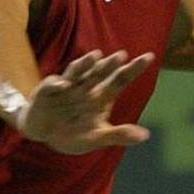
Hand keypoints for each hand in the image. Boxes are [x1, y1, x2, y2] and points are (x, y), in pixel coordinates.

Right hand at [17, 50, 155, 154]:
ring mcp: (66, 87)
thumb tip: (146, 135)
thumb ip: (119, 135)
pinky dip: (57, 84)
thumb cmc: (73, 132)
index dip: (133, 69)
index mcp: (101, 96)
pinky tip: (63, 85)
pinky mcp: (46, 92)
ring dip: (85, 65)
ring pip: (77, 73)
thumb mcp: (97, 138)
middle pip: (100, 73)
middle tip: (122, 56)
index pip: (120, 80)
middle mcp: (86, 87)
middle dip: (109, 65)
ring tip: (95, 57)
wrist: (43, 133)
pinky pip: (51, 86)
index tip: (149, 57)